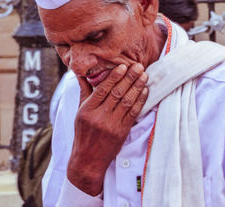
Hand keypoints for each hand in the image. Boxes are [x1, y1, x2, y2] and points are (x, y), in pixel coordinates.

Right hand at [67, 63, 148, 194]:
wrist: (88, 159)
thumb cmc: (83, 133)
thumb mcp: (80, 112)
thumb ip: (84, 92)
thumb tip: (82, 74)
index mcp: (87, 110)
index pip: (102, 89)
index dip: (114, 76)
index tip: (123, 66)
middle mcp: (99, 116)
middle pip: (117, 93)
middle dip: (129, 78)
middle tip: (138, 66)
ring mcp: (111, 125)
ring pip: (127, 101)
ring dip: (137, 87)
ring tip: (144, 75)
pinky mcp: (122, 131)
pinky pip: (133, 113)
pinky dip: (140, 101)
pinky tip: (145, 90)